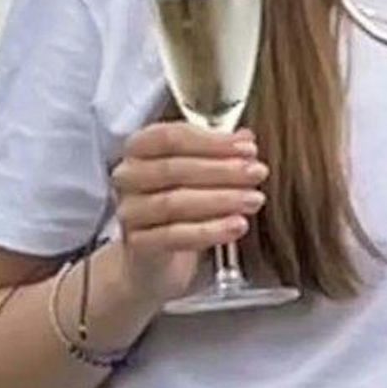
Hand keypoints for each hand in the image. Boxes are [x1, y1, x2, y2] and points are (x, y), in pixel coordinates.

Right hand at [109, 122, 268, 303]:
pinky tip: (237, 225)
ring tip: (254, 200)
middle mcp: (127, 177)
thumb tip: (245, 138)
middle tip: (258, 173)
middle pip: (174, 169)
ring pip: (173, 203)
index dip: (213, 142)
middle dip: (223, 170)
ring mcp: (129, 211)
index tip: (249, 148)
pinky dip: (209, 230)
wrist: (158, 250)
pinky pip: (172, 236)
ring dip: (221, 199)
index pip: (171, 137)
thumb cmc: (183, 196)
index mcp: (141, 147)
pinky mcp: (137, 244)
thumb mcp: (202, 169)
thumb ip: (221, 151)